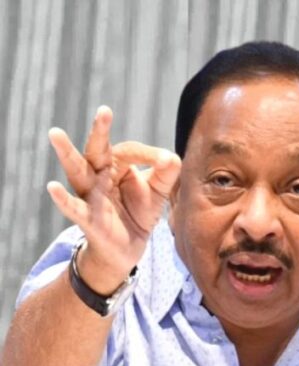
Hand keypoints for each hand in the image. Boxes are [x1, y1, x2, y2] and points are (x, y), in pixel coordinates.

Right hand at [47, 106, 180, 292]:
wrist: (129, 247)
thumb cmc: (139, 211)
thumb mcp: (157, 190)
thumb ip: (166, 172)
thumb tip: (171, 157)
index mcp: (116, 165)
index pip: (129, 150)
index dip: (149, 154)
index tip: (165, 160)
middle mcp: (99, 175)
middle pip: (96, 150)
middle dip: (100, 131)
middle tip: (104, 111)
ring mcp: (90, 195)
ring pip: (77, 172)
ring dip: (67, 154)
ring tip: (56, 134)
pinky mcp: (87, 218)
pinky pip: (73, 207)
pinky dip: (62, 198)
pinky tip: (52, 187)